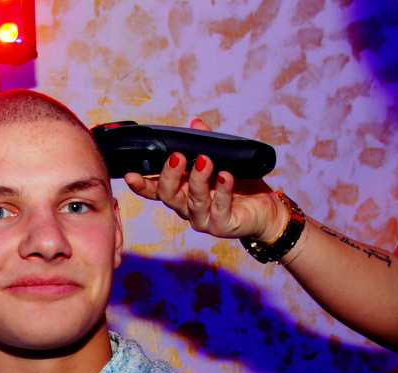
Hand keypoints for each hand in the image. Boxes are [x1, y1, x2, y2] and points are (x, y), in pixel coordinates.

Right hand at [123, 119, 288, 242]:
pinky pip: (220, 208)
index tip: (130, 174)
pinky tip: (225, 176)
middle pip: (168, 195)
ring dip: (197, 179)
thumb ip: (206, 144)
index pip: (156, 190)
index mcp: (182, 193)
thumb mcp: (222, 160)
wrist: (267, 210)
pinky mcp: (223, 225)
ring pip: (192, 201)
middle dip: (169, 175)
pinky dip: (222, 191)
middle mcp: (188, 208)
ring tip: (204, 160)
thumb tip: (195, 123)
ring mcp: (204, 219)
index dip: (142, 184)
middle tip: (177, 156)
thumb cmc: (242, 187)